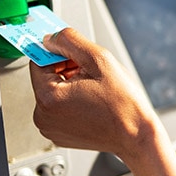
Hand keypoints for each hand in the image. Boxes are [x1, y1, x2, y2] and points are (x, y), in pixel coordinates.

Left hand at [28, 29, 162, 159]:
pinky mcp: (59, 135)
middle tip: (90, 73)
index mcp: (48, 97)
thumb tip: (50, 38)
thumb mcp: (99, 59)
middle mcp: (43, 116)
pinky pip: (58, 109)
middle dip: (65, 70)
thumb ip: (69, 42)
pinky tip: (90, 102)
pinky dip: (71, 102)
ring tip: (93, 90)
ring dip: (69, 85)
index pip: (38, 61)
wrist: (136, 136)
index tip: (75, 56)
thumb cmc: (123, 104)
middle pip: (45, 78)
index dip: (59, 53)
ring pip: (52, 93)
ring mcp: (50, 128)